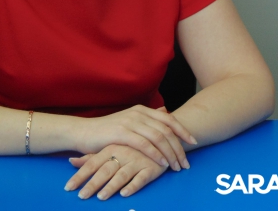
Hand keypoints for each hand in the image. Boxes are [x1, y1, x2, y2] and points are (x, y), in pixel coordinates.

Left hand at [65, 144, 170, 199]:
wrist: (160, 137)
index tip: (68, 187)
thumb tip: (71, 161)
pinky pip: (141, 178)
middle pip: (105, 170)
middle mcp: (122, 153)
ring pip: (122, 175)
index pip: (92, 163)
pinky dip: (133, 186)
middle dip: (92, 184)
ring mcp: (137, 160)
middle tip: (81, 196)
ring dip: (111, 186)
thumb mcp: (110, 148)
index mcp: (111, 148)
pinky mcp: (151, 168)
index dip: (80, 175)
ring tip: (101, 197)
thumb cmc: (131, 146)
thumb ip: (92, 156)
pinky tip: (125, 193)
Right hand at [76, 105, 195, 170]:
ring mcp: (130, 121)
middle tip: (185, 162)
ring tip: (176, 166)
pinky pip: (144, 144)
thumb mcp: (130, 121)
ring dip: (170, 153)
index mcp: (142, 110)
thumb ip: (147, 118)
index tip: (194, 143)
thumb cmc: (107, 131)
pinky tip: (162, 163)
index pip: (169, 119)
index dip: (183, 131)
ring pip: (158, 137)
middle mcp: (138, 113)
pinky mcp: (122, 132)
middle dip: (179, 147)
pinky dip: (156, 154)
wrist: (84, 132)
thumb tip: (165, 112)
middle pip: (167, 130)